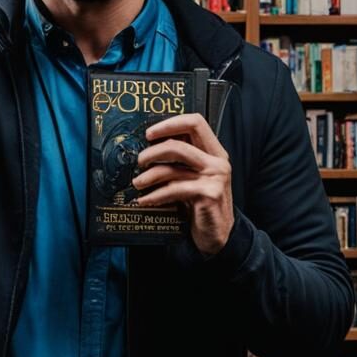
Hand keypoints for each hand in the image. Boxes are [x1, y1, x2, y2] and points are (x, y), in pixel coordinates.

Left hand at [131, 113, 233, 256]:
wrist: (218, 234)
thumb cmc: (201, 203)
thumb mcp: (194, 177)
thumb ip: (180, 161)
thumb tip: (149, 147)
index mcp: (214, 152)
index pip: (195, 122)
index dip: (170, 124)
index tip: (149, 133)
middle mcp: (217, 161)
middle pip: (179, 144)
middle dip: (153, 151)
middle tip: (140, 161)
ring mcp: (215, 177)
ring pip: (172, 168)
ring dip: (149, 176)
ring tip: (137, 183)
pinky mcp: (209, 194)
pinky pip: (174, 189)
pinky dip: (155, 195)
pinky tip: (145, 200)